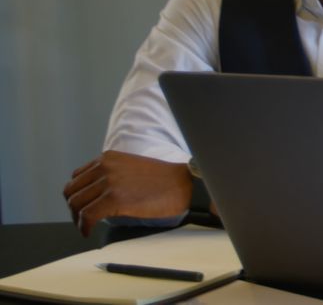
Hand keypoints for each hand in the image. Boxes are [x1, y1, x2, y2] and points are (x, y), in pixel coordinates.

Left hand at [62, 150, 192, 236]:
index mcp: (108, 158)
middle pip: (72, 192)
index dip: (78, 195)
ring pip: (75, 204)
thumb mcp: (132, 167)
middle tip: (84, 220)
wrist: (183, 183)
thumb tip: (99, 194)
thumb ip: (113, 174)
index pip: (77, 177)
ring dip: (78, 219)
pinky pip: (86, 216)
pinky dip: (84, 227)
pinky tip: (88, 232)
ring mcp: (108, 182)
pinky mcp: (113, 199)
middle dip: (74, 208)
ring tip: (87, 227)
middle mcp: (104, 167)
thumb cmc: (164, 179)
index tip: (85, 206)